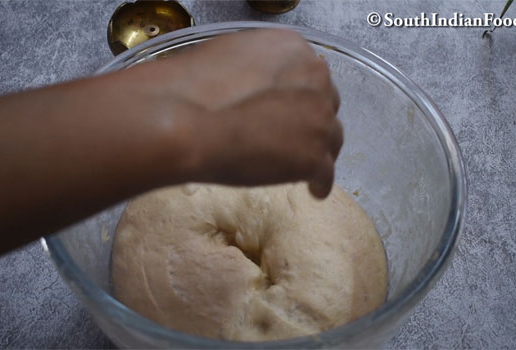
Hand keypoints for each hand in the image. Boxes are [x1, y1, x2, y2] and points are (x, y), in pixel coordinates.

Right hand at [132, 29, 342, 197]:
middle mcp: (315, 79)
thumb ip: (255, 69)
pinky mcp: (314, 157)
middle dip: (311, 120)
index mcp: (294, 49)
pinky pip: (326, 173)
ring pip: (330, 138)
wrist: (184, 121)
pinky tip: (313, 189)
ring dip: (318, 150)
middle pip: (325, 104)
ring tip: (306, 165)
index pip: (309, 75)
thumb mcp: (230, 57)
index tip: (288, 108)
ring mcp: (318, 120)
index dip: (298, 95)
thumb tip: (253, 85)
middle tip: (294, 136)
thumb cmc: (192, 88)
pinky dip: (319, 182)